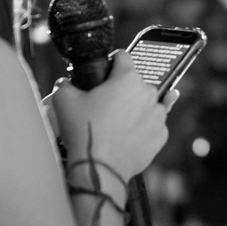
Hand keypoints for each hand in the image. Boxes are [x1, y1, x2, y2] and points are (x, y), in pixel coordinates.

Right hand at [50, 51, 176, 181]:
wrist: (99, 169)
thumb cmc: (84, 132)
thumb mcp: (64, 101)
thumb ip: (65, 84)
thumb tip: (65, 82)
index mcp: (128, 79)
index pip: (123, 56)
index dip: (111, 61)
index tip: (106, 70)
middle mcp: (149, 93)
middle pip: (135, 83)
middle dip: (123, 90)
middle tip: (106, 104)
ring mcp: (159, 115)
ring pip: (147, 104)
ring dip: (135, 108)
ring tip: (116, 123)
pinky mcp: (162, 135)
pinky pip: (152, 125)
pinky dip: (142, 127)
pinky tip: (126, 135)